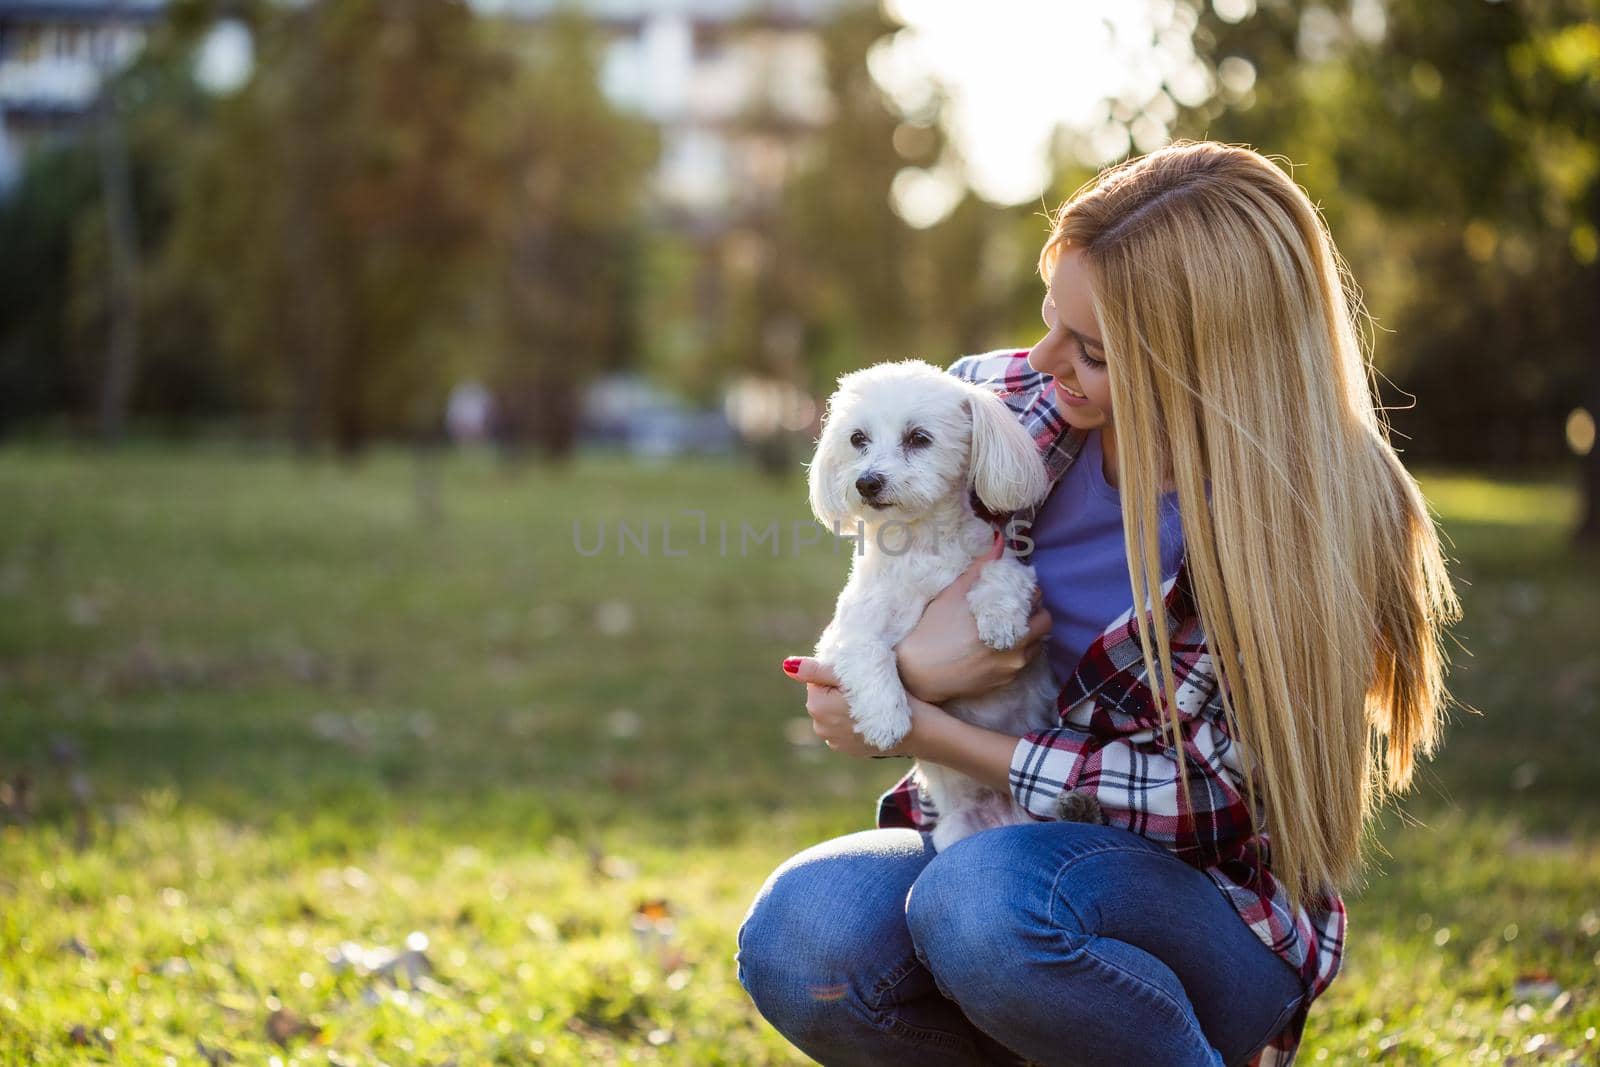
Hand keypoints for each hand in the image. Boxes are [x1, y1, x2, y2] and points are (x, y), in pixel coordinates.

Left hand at [780, 658, 946, 758]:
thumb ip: (817, 670)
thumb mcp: (854, 676)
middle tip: (868, 685)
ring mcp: (834, 741)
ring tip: (873, 700)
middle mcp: (819, 726)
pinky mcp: (848, 750)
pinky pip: (846, 726)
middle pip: (826, 694)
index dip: (839, 672)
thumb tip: (786, 665)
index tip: (859, 673)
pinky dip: (856, 719)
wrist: (919, 731)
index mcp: (817, 705)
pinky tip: (874, 715)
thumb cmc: (888, 697)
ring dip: (849, 704)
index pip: (819, 677)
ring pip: (836, 710)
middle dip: (841, 688)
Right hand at [895, 535, 1051, 703]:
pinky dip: (1017, 653)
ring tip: (1010, 628)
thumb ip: (979, 568)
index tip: (1019, 590)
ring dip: (1030, 634)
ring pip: (1037, 645)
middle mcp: (1016, 646)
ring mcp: (1012, 667)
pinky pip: (1022, 664)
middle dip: (1035, 613)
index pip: (1036, 599)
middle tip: (1019, 608)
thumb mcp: (953, 594)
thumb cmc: (933, 630)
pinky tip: (997, 647)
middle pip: (1044, 623)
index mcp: (1005, 620)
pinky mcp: (1005, 682)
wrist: (918, 673)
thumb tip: (999, 543)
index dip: (1029, 591)